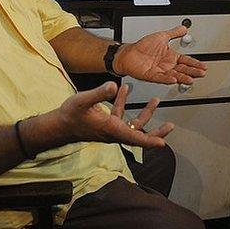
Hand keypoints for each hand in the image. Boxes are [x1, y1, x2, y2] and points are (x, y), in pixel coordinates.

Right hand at [57, 81, 173, 147]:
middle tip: (170, 127)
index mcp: (112, 129)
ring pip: (133, 124)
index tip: (163, 143)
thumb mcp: (84, 101)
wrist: (59, 124)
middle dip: (155, 132)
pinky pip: (120, 115)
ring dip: (145, 113)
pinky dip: (124, 103)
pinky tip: (124, 89)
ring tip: (156, 100)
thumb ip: (100, 93)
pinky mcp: (106, 123)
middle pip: (139, 135)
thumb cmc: (71, 115)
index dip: (150, 141)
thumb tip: (114, 85)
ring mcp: (111, 128)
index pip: (135, 139)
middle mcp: (114, 131)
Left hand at [114, 26, 207, 84]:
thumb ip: (173, 33)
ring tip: (191, 79)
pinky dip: (167, 79)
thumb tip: (184, 28)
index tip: (203, 66)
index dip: (195, 63)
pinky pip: (160, 78)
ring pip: (174, 75)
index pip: (186, 61)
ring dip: (183, 77)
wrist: (128, 53)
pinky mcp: (151, 75)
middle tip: (201, 73)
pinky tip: (174, 79)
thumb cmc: (142, 46)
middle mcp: (167, 65)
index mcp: (170, 57)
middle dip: (193, 71)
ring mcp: (160, 71)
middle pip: (183, 69)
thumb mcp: (161, 37)